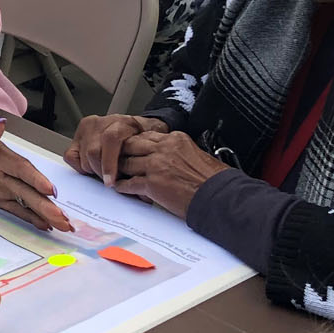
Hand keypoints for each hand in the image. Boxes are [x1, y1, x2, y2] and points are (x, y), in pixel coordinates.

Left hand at [0, 114, 70, 231]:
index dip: (36, 179)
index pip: (22, 169)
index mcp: (2, 157)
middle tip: (62, 218)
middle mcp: (7, 173)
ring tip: (62, 226)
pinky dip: (30, 217)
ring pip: (28, 201)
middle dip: (46, 204)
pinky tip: (45, 225)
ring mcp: (4, 186)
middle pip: (30, 190)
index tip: (50, 191)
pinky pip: (16, 209)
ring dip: (44, 213)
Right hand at [64, 113, 168, 185]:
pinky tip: (92, 167)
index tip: (110, 182)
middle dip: (101, 173)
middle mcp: (103, 123)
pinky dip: (80, 166)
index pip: (111, 139)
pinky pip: (71, 156)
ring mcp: (88, 128)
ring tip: (105, 173)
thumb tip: (139, 191)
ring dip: (93, 171)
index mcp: (123, 123)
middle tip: (110, 182)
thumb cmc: (143, 139)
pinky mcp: (78, 134)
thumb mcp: (149, 149)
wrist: (138, 128)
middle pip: (94, 152)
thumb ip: (143, 165)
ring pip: (83, 157)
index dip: (109, 163)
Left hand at [112, 129, 228, 219]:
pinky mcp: (152, 184)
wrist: (219, 196)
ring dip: (119, 169)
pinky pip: (129, 183)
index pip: (146, 136)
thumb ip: (178, 151)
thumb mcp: (196, 154)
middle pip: (131, 145)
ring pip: (127, 163)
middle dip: (122, 152)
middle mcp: (163, 149)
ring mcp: (155, 166)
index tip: (131, 148)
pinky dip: (122, 186)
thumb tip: (169, 157)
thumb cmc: (213, 179)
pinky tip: (119, 187)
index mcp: (175, 139)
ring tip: (113, 174)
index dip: (136, 143)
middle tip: (115, 158)